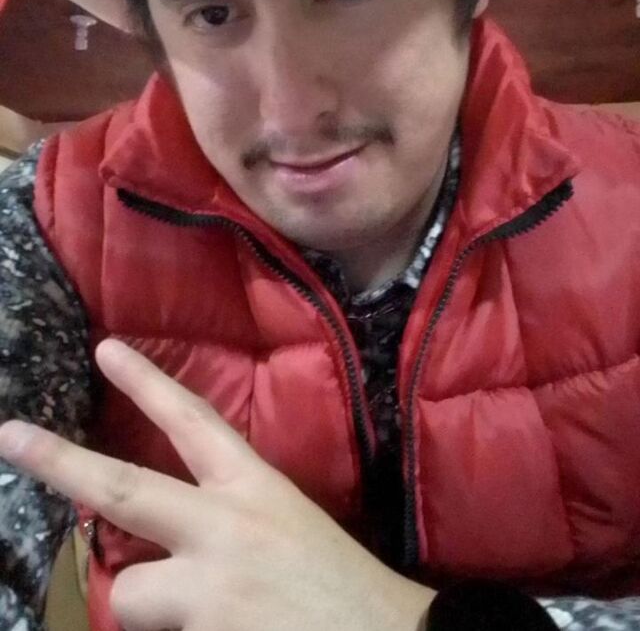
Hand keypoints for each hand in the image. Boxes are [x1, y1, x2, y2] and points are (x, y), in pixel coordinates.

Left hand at [0, 339, 432, 630]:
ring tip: (196, 611)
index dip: (149, 382)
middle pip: (124, 489)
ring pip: (126, 591)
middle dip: (60, 461)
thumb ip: (224, 514)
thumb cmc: (334, 579)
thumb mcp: (284, 523)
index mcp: (254, 489)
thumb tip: (158, 529)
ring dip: (144, 599)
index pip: (194, 422)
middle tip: (11, 435)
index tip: (106, 349)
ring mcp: (208, 591)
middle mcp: (224, 530)